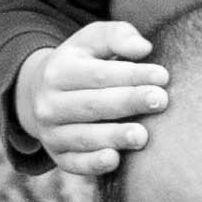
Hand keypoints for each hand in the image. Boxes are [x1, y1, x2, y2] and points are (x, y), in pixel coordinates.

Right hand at [13, 21, 167, 179]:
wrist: (39, 96)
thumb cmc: (81, 65)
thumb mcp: (92, 41)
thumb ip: (117, 37)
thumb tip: (144, 48)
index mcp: (58, 71)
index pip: (99, 75)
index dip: (132, 75)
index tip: (163, 75)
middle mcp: (49, 104)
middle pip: (94, 105)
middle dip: (129, 102)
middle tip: (160, 101)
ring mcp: (51, 133)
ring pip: (84, 136)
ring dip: (114, 136)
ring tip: (143, 136)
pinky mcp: (59, 157)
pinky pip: (75, 164)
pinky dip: (93, 164)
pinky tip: (114, 159)